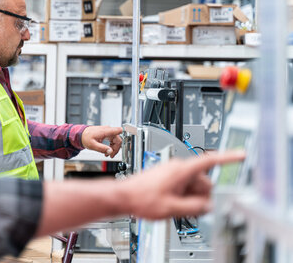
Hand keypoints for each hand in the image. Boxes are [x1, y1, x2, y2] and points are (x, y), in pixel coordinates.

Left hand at [81, 126, 122, 157]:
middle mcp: (108, 130)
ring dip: (113, 148)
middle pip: (118, 139)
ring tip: (108, 154)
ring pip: (116, 141)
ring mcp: (108, 132)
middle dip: (116, 148)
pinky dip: (111, 146)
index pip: (119, 131)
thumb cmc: (85, 137)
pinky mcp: (106, 134)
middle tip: (111, 155)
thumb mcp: (92, 145)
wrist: (81, 134)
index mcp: (106, 131)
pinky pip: (112, 141)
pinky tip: (107, 151)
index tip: (123, 145)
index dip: (123, 136)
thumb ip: (102, 148)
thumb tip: (110, 151)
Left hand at [122, 151, 245, 219]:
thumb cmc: (141, 198)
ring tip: (175, 207)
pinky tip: (173, 205)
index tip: (241, 154)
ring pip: (194, 186)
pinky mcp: (167, 177)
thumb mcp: (171, 208)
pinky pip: (184, 186)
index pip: (210, 161)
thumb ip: (194, 207)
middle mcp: (177, 168)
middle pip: (204, 181)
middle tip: (188, 208)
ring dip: (191, 198)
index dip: (228, 158)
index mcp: (181, 170)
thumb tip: (208, 206)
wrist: (123, 196)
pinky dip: (184, 196)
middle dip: (202, 196)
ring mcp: (172, 172)